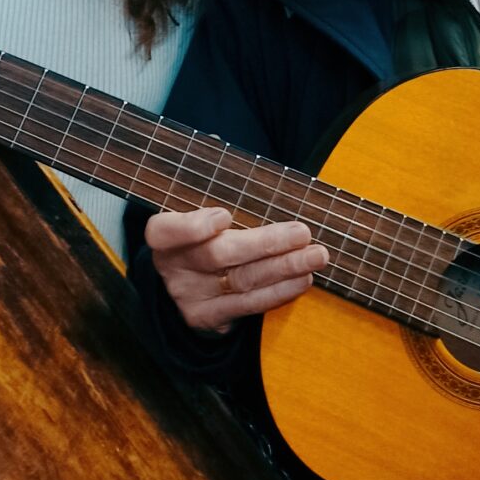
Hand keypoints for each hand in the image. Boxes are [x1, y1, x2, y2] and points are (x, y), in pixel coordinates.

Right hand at [145, 205, 329, 331]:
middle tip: (302, 233)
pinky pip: (249, 305)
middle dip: (265, 244)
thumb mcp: (197, 213)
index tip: (224, 216)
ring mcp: (190, 297)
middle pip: (218, 256)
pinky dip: (280, 291)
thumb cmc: (201, 236)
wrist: (187, 282)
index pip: (165, 232)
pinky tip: (302, 278)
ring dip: (284, 268)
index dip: (192, 226)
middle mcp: (173, 269)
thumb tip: (243, 162)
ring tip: (315, 256)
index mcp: (164, 238)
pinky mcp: (210, 318)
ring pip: (241, 281)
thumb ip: (217, 195)